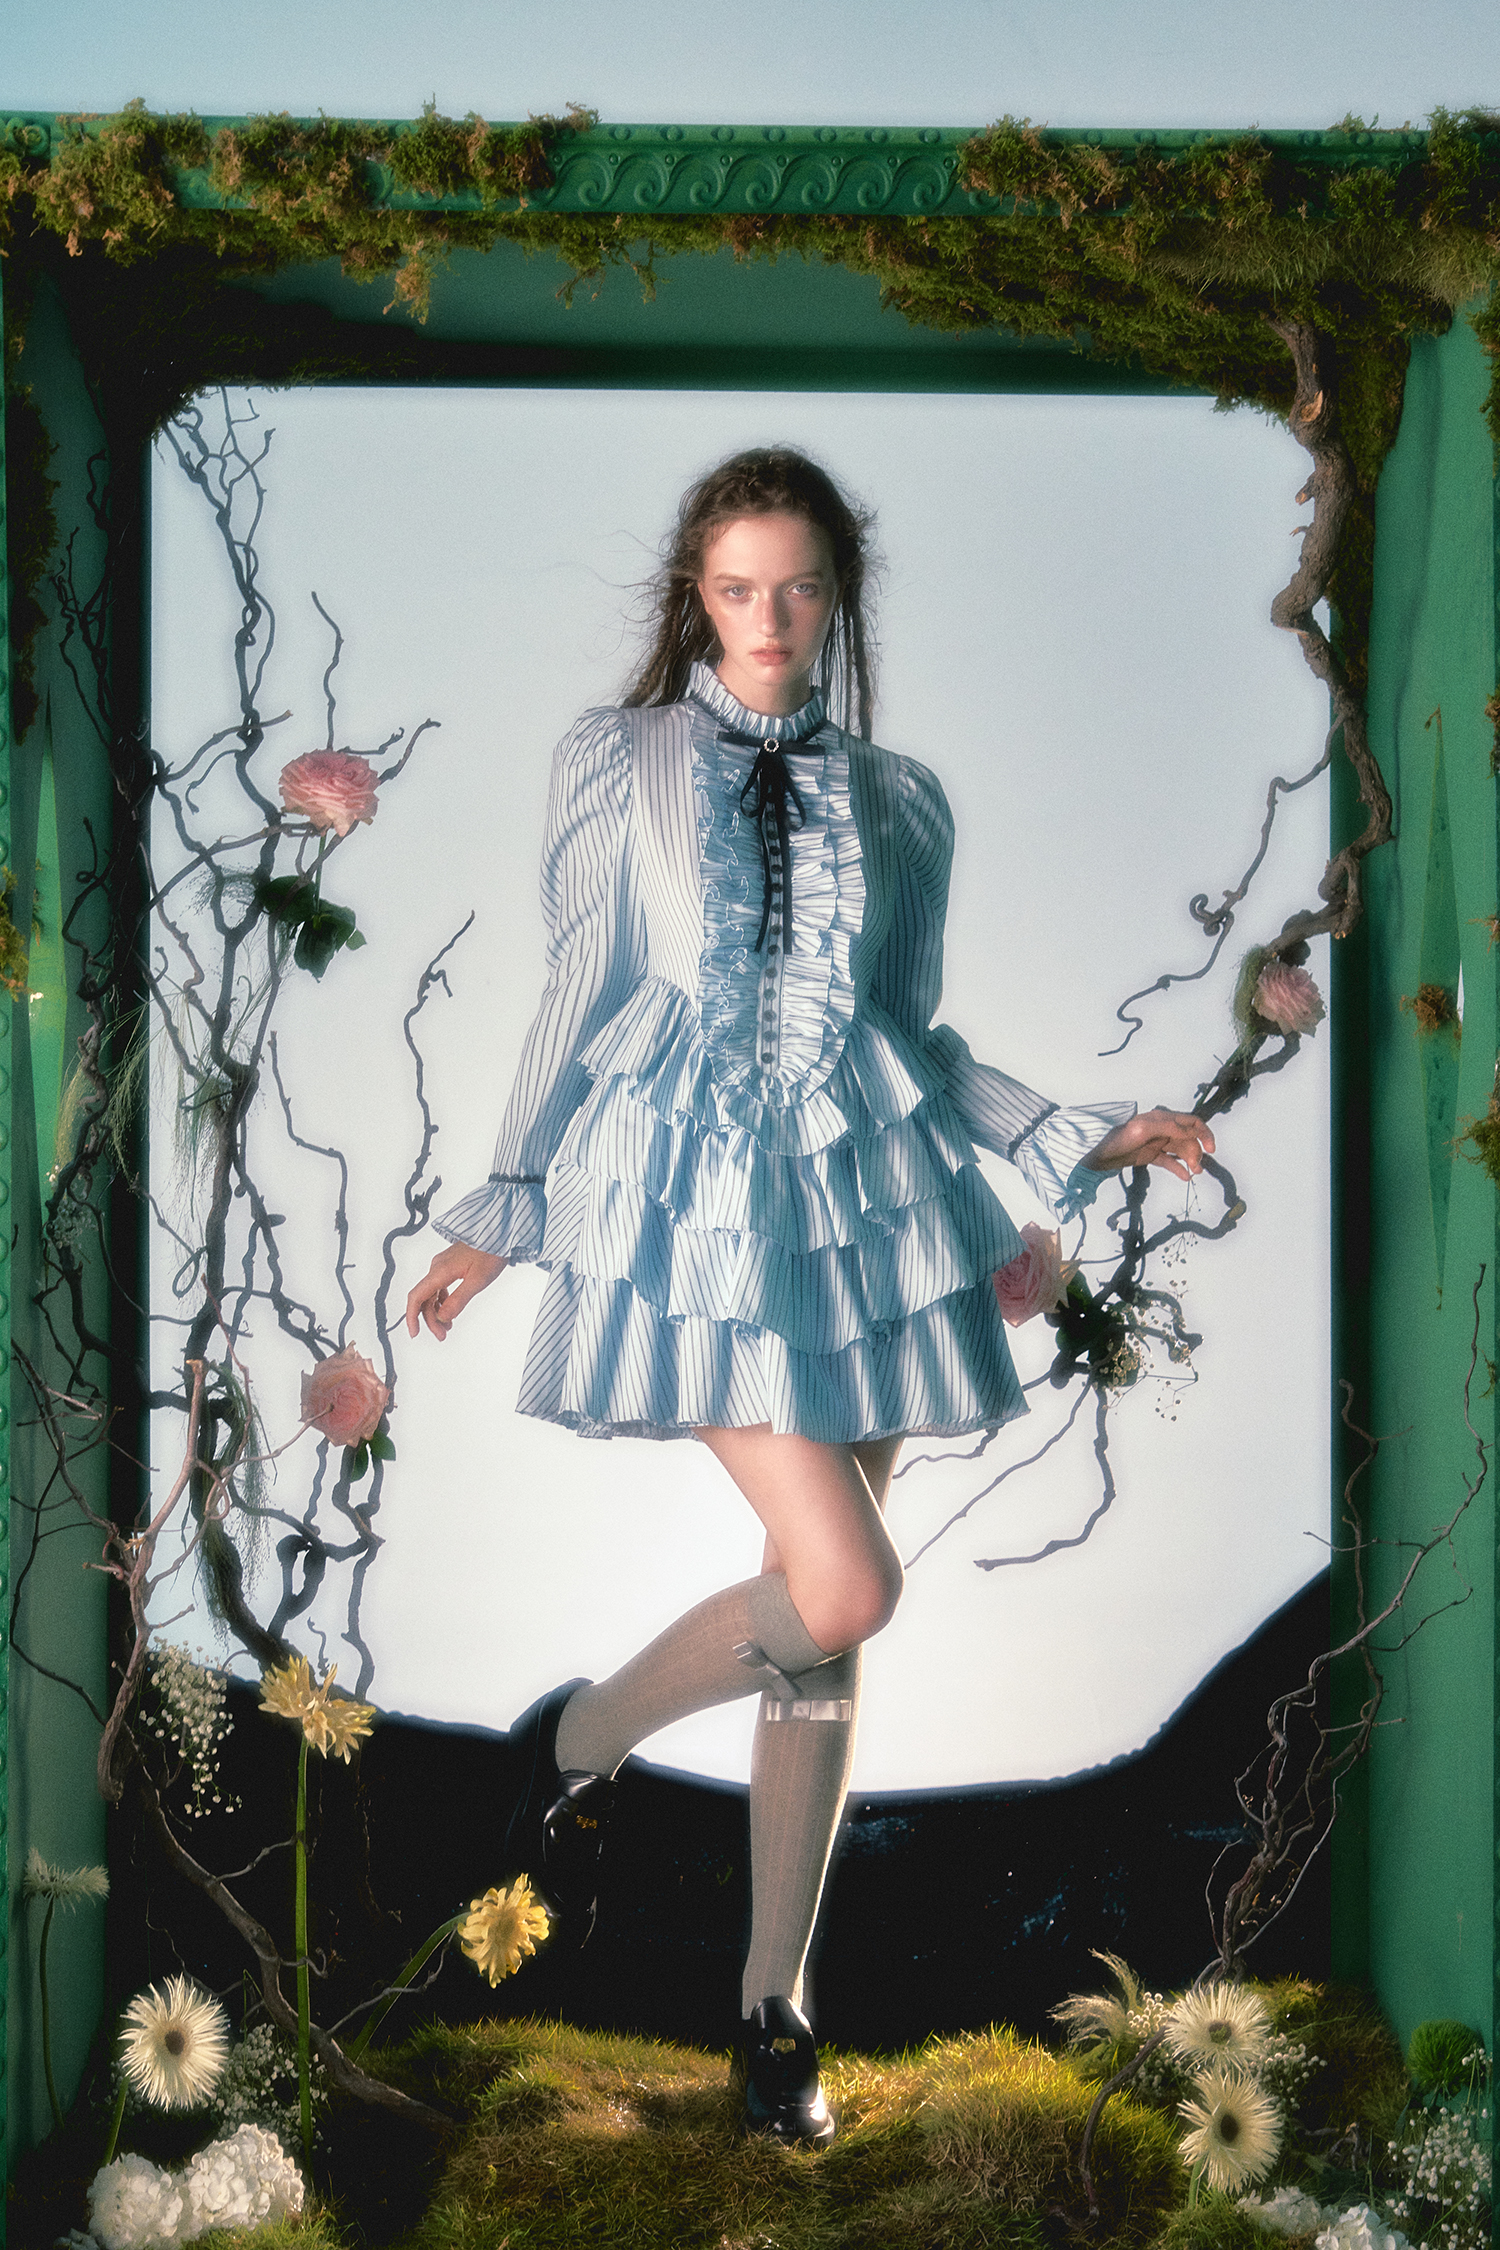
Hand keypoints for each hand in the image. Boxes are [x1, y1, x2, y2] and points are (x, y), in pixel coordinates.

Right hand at [405, 1243, 506, 1340]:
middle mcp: (437, 1267)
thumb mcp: (477, 1280)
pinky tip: (451, 1309)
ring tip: (448, 1327)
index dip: (412, 1317)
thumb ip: (458, 1300)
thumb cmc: (491, 1253)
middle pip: (425, 1299)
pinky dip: (443, 1301)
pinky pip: (439, 1286)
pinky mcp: (450, 1265)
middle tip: (442, 1335)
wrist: (499, 1233)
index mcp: (440, 1271)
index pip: (416, 1297)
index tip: (415, 1333)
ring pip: (432, 1293)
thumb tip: (442, 1317)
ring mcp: (443, 1265)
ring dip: (437, 1312)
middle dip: (431, 1319)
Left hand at [1082, 1108, 1215, 1184]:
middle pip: (1189, 1139)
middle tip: (1196, 1167)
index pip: (1192, 1122)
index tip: (1211, 1149)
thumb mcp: (1144, 1129)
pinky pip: (1169, 1161)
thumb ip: (1169, 1127)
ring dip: (1190, 1161)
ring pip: (1181, 1151)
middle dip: (1196, 1152)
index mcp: (1163, 1118)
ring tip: (1194, 1173)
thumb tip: (1192, 1130)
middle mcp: (1163, 1129)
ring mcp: (1157, 1142)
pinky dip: (1179, 1168)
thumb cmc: (1118, 1137)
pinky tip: (1185, 1176)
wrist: (1098, 1152)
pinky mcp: (1151, 1155)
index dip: (1205, 1134)